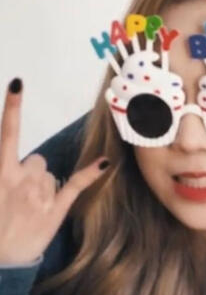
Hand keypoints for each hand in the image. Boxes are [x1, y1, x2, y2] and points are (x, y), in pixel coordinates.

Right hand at [0, 78, 109, 264]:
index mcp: (0, 175)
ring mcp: (40, 195)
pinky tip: (105, 161)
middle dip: (31, 173)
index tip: (17, 84)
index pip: (6, 135)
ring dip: (43, 186)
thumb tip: (13, 162)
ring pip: (50, 174)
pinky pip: (76, 184)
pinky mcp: (56, 209)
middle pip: (37, 160)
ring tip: (29, 210)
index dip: (11, 108)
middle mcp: (21, 180)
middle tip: (19, 198)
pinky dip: (91, 173)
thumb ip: (3, 173)